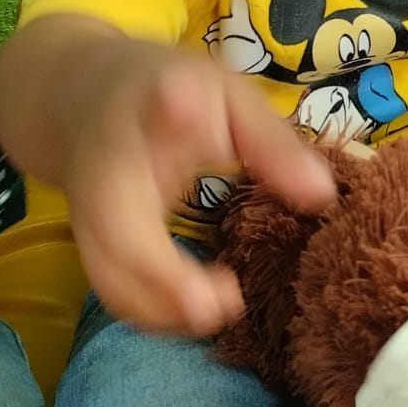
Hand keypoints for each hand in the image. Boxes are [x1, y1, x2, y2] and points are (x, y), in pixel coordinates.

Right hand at [62, 40, 334, 335]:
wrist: (85, 97)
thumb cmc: (176, 96)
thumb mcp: (228, 98)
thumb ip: (270, 142)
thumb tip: (322, 194)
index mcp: (147, 112)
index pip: (158, 112)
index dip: (177, 115)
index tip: (193, 119)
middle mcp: (105, 166)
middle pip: (115, 227)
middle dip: (162, 274)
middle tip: (226, 301)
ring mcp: (86, 210)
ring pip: (108, 273)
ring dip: (160, 307)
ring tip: (224, 308)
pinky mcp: (89, 242)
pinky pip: (113, 287)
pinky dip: (153, 310)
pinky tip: (198, 310)